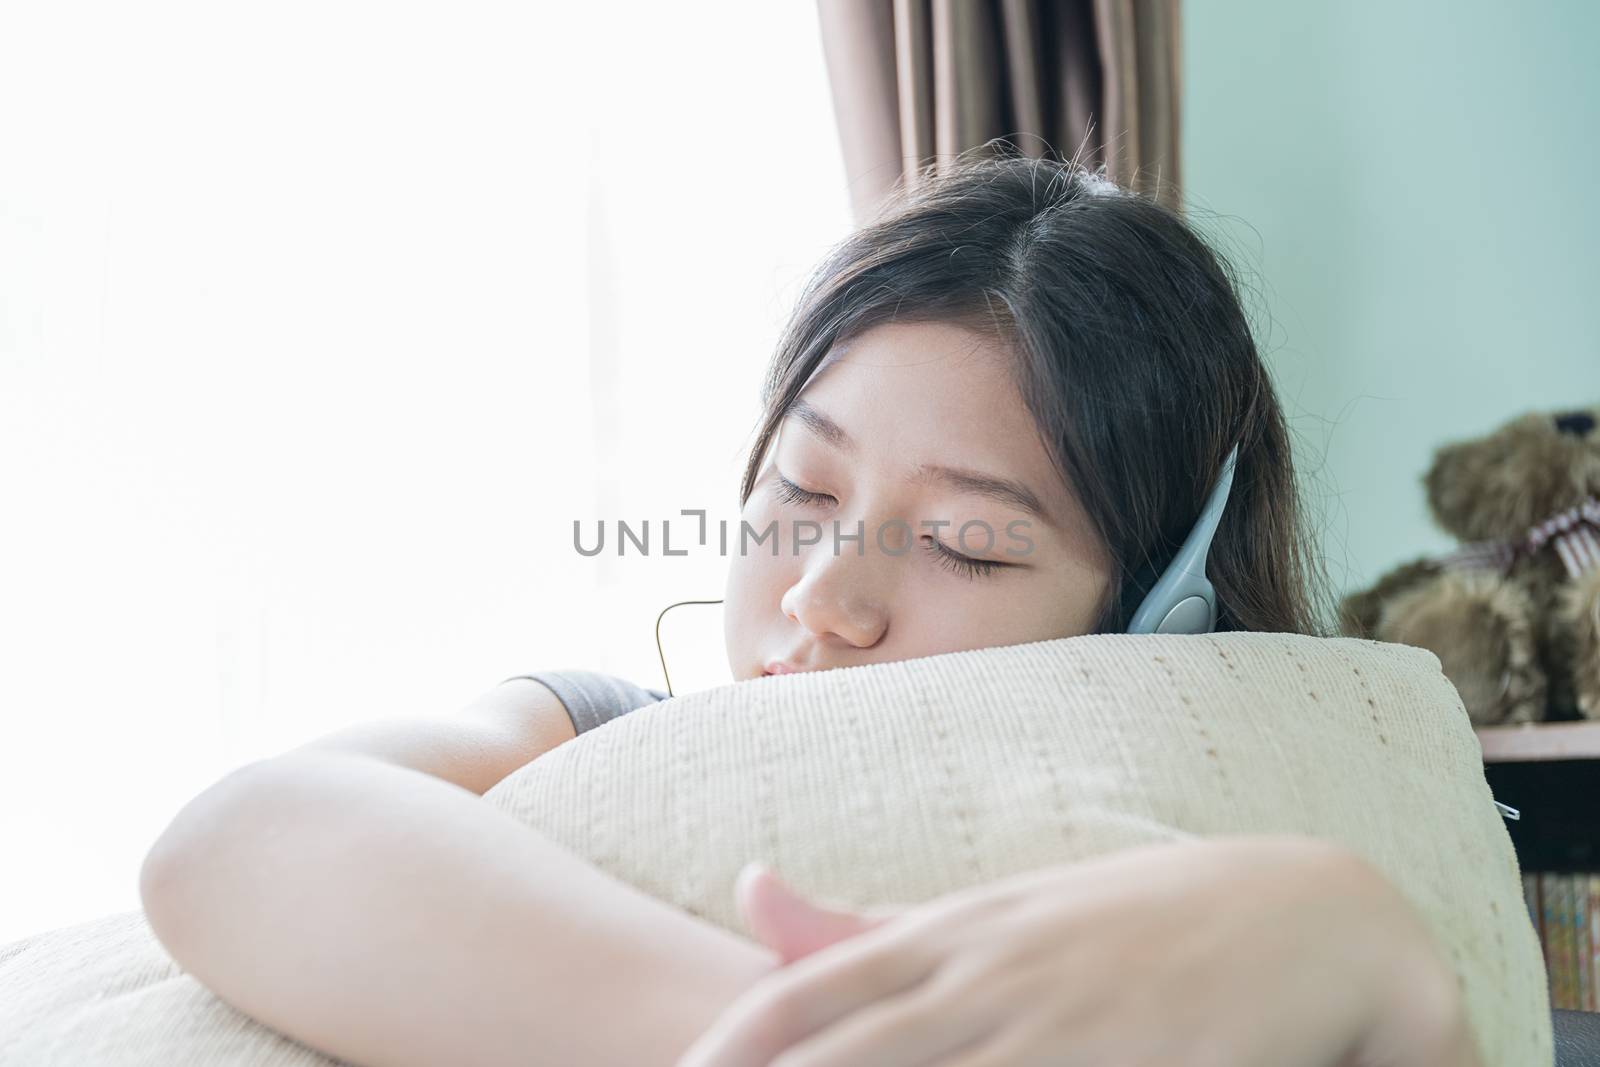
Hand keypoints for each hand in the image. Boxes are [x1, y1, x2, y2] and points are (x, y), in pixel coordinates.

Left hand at [676, 835, 1481, 1066]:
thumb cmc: (1131, 919)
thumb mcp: (997, 911)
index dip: (739, 1040)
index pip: (814, 989)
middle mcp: (998, 975)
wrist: (1308, 916)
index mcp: (959, 932)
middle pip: (859, 1050)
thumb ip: (872, 927)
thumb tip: (749, 890)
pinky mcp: (1144, 1063)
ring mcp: (1071, 1026)